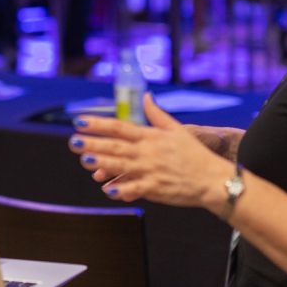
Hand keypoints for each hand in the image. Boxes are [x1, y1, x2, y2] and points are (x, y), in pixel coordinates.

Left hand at [68, 94, 233, 209]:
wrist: (213, 179)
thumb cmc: (194, 154)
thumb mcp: (177, 130)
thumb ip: (157, 114)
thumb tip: (146, 96)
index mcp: (151, 136)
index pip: (120, 127)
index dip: (99, 124)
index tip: (80, 121)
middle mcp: (148, 152)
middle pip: (116, 146)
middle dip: (93, 144)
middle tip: (73, 142)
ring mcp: (151, 170)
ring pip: (122, 166)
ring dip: (102, 163)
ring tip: (84, 160)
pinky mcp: (156, 188)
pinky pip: (136, 189)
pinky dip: (122, 189)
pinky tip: (108, 189)